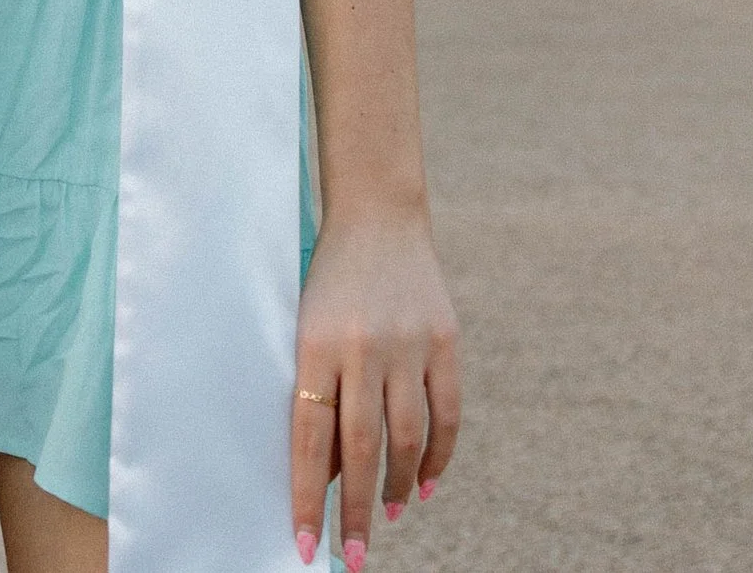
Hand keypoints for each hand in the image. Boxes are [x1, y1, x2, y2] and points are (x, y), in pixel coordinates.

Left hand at [292, 211, 459, 562]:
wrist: (378, 214)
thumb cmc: (329, 282)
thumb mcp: (306, 328)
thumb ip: (318, 393)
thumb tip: (330, 475)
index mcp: (316, 343)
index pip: (308, 438)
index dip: (307, 498)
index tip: (306, 546)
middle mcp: (363, 345)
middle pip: (361, 448)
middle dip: (355, 510)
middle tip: (352, 555)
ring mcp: (408, 341)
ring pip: (407, 437)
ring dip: (396, 485)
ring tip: (387, 513)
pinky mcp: (445, 337)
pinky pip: (446, 412)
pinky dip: (437, 456)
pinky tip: (423, 483)